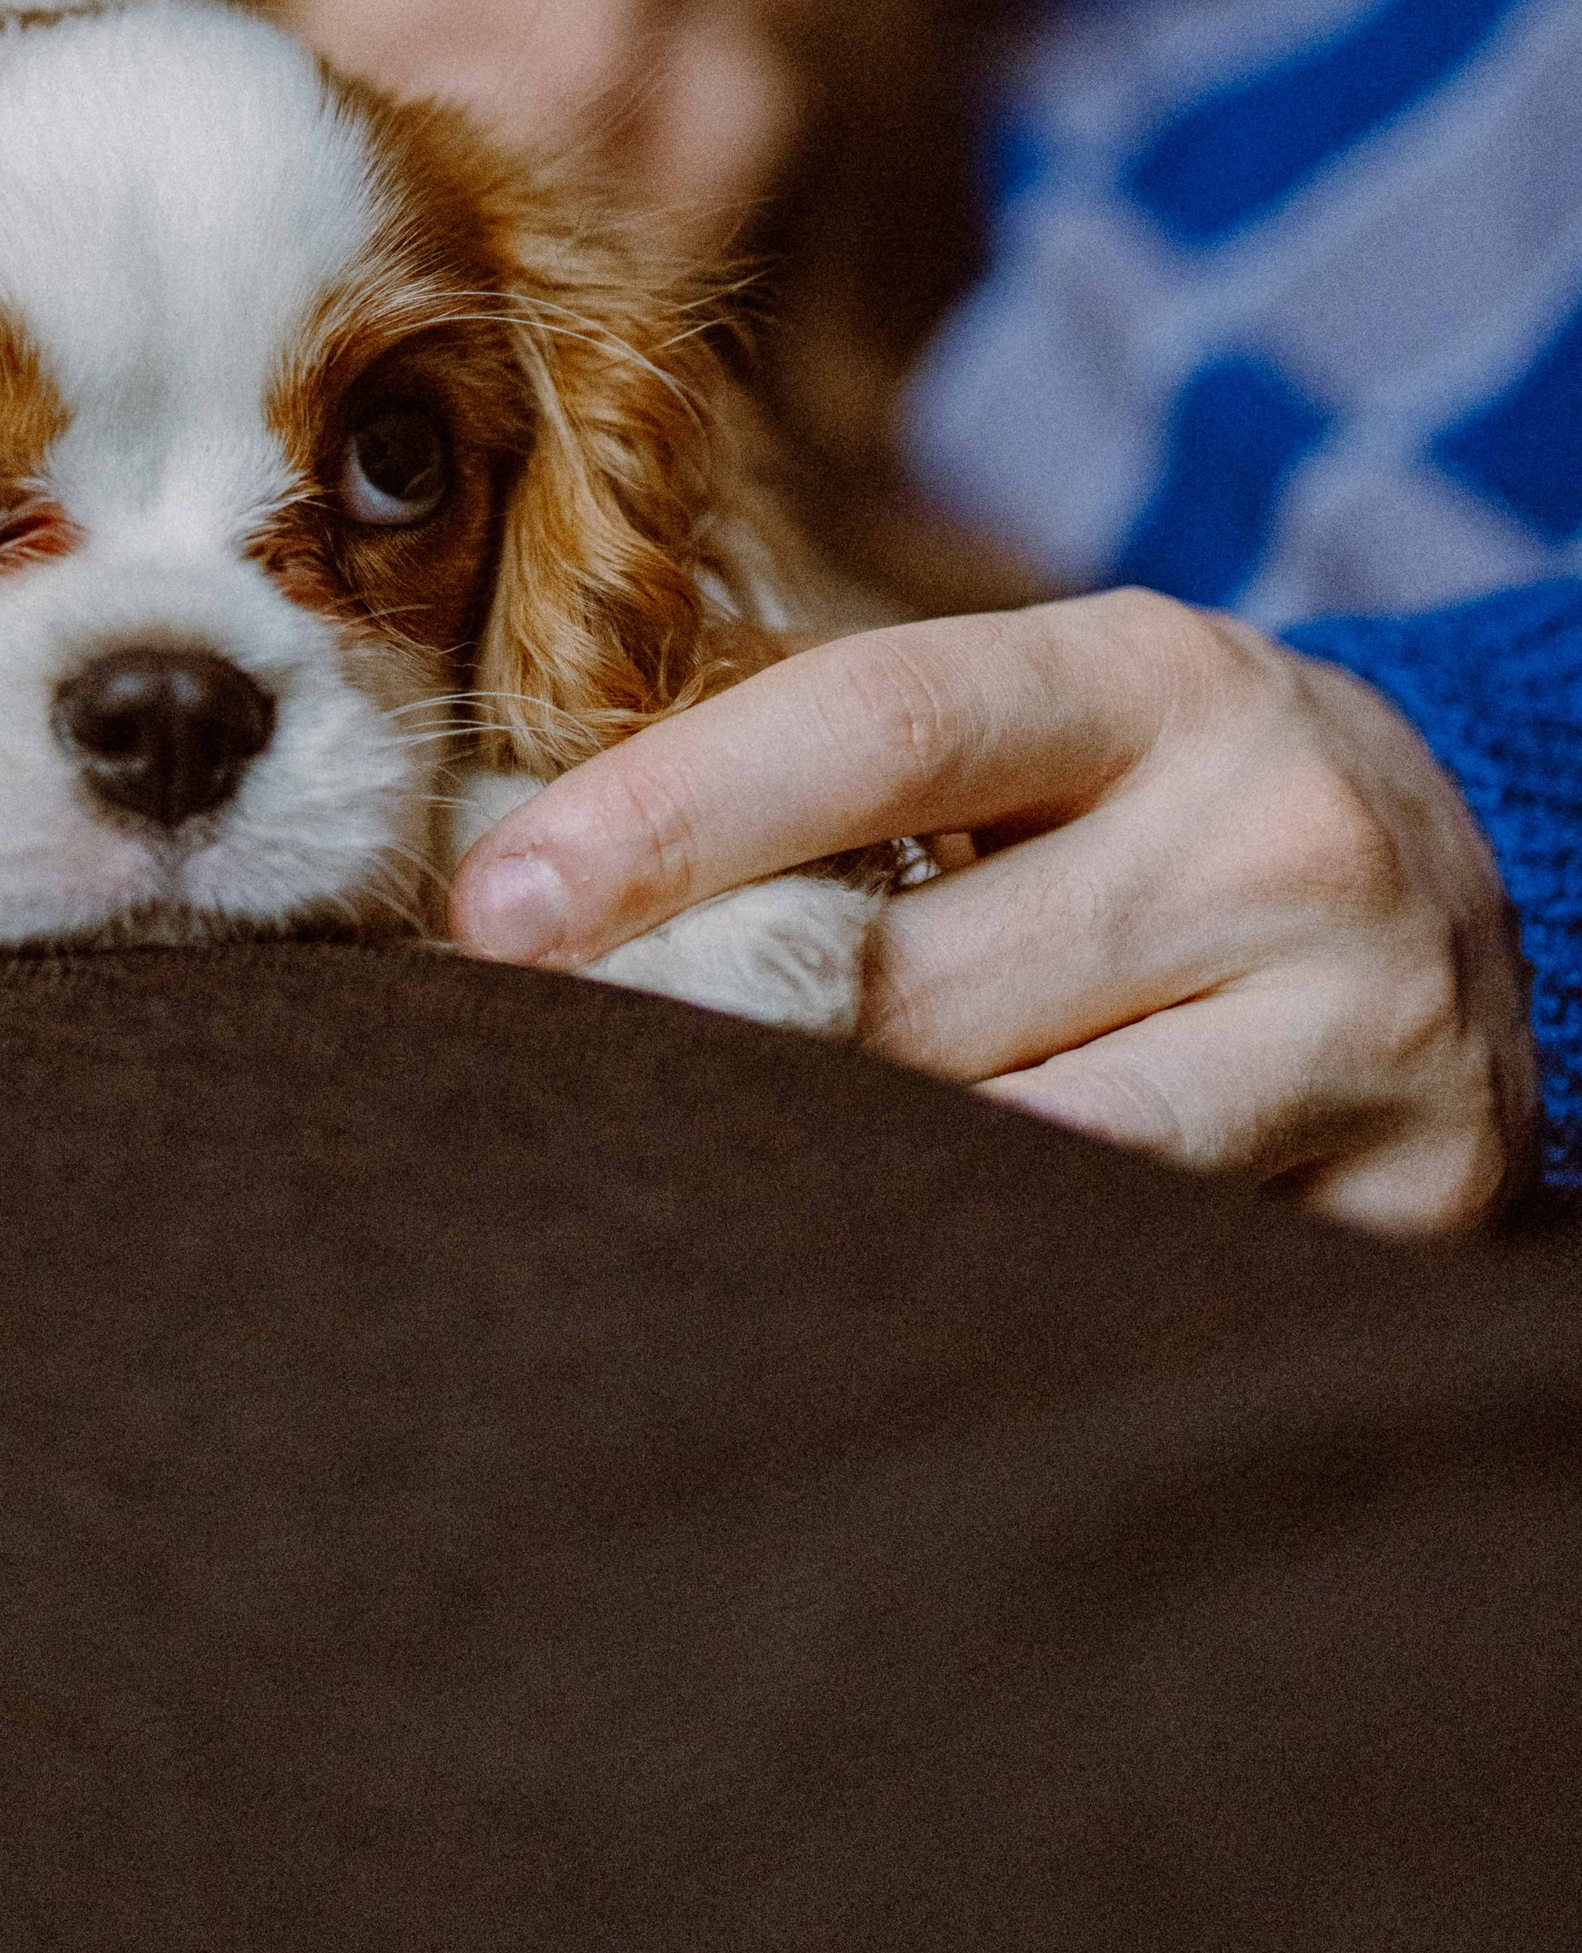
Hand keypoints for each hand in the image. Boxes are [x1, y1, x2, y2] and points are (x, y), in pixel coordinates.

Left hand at [450, 587, 1537, 1235]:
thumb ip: (822, 771)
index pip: (874, 724)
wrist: (1460, 892)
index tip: (492, 911)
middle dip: (717, 1039)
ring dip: (836, 1179)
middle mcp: (1279, 834)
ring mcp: (1366, 1026)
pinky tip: (902, 1267)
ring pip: (1019, 1152)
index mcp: (1155, 676)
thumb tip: (528, 883)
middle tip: (559, 1087)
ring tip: (706, 1189)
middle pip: (916, 976)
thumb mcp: (1035, 720)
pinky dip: (994, 1276)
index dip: (664, 820)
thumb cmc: (1149, 803)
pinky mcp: (1416, 1202)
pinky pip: (1133, 1272)